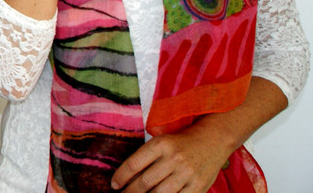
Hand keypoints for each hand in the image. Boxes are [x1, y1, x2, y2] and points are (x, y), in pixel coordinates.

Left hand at [111, 127, 232, 191]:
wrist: (213, 140)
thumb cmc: (182, 141)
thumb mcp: (162, 141)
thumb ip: (147, 157)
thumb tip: (128, 176)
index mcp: (161, 144)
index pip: (134, 163)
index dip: (121, 176)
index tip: (114, 184)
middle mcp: (173, 158)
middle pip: (145, 181)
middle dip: (130, 191)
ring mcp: (187, 173)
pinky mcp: (198, 186)